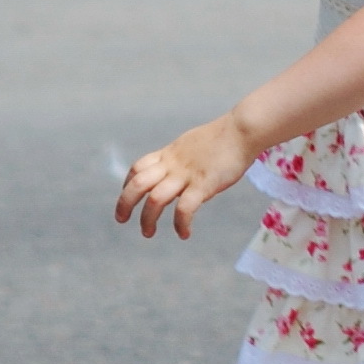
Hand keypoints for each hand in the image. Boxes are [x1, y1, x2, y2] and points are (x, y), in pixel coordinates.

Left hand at [115, 112, 253, 240]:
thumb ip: (182, 158)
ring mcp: (186, 175)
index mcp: (170, 154)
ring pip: (155, 199)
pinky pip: (184, 209)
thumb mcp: (193, 144)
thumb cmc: (224, 137)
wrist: (242, 130)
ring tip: (148, 233)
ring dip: (147, 219)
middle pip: (138, 183)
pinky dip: (180, 224)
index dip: (127, 184)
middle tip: (122, 219)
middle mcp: (173, 164)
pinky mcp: (203, 185)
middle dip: (124, 203)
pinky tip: (184, 234)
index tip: (127, 196)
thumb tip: (181, 167)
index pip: (138, 168)